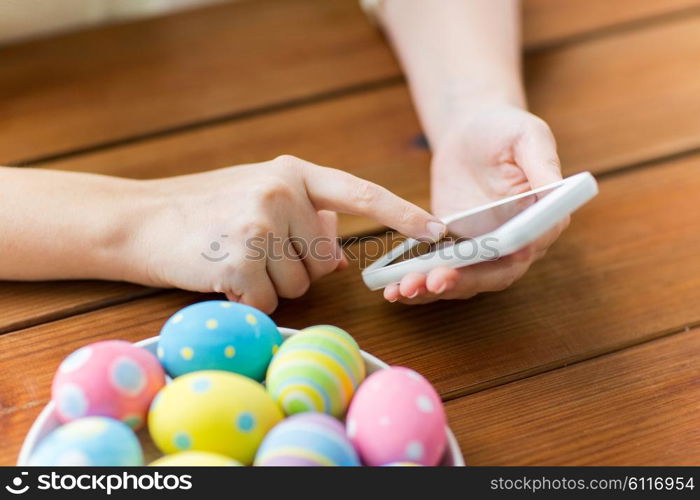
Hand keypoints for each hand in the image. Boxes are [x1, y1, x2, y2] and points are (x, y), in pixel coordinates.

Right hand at [126, 155, 444, 312]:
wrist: (139, 219)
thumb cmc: (204, 211)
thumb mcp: (259, 194)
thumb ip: (305, 213)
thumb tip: (341, 240)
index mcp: (294, 173)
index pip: (360, 194)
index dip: (402, 214)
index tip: (438, 231)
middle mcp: (283, 191)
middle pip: (325, 261)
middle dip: (297, 270)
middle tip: (253, 252)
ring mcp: (262, 222)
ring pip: (299, 286)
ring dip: (270, 286)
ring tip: (234, 260)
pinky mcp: (242, 257)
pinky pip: (269, 303)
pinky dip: (248, 302)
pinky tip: (222, 278)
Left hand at [384, 104, 568, 303]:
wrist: (469, 132)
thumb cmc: (504, 129)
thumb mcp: (528, 136)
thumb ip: (543, 163)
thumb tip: (556, 192)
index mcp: (544, 217)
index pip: (530, 244)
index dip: (507, 256)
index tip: (482, 256)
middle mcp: (519, 242)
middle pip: (495, 273)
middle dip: (464, 281)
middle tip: (432, 281)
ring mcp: (487, 249)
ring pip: (466, 280)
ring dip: (435, 289)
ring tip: (404, 289)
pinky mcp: (458, 248)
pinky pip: (442, 271)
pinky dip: (420, 282)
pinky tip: (394, 289)